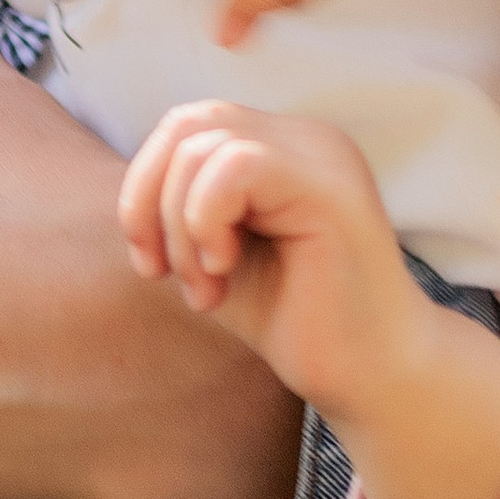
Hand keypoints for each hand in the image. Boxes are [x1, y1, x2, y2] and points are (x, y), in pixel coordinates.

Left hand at [121, 103, 499, 498]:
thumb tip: (132, 191)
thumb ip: (183, 209)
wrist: (367, 375)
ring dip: (179, 227)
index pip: (188, 125)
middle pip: (188, 123)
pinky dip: (205, 221)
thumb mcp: (217, 254)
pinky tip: (222, 271)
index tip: (149, 265)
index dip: (144, 188)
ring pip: (204, 145)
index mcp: (283, 145)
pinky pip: (236, 167)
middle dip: (149, 201)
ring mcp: (321, 154)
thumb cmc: (294, 320)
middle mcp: (306, 135)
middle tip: (162, 274)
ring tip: (206, 289)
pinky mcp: (329, 186)